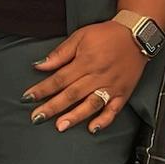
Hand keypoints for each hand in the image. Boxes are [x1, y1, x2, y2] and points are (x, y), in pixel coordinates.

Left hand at [23, 22, 146, 132]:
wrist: (137, 35)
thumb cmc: (106, 35)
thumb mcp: (81, 36)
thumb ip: (61, 53)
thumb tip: (40, 65)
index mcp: (85, 61)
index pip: (59, 78)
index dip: (42, 89)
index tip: (27, 98)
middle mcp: (97, 76)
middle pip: (71, 94)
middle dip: (52, 107)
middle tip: (36, 118)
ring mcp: (111, 86)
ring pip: (91, 104)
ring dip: (75, 116)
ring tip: (60, 126)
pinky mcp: (123, 93)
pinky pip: (114, 110)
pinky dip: (104, 120)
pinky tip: (92, 129)